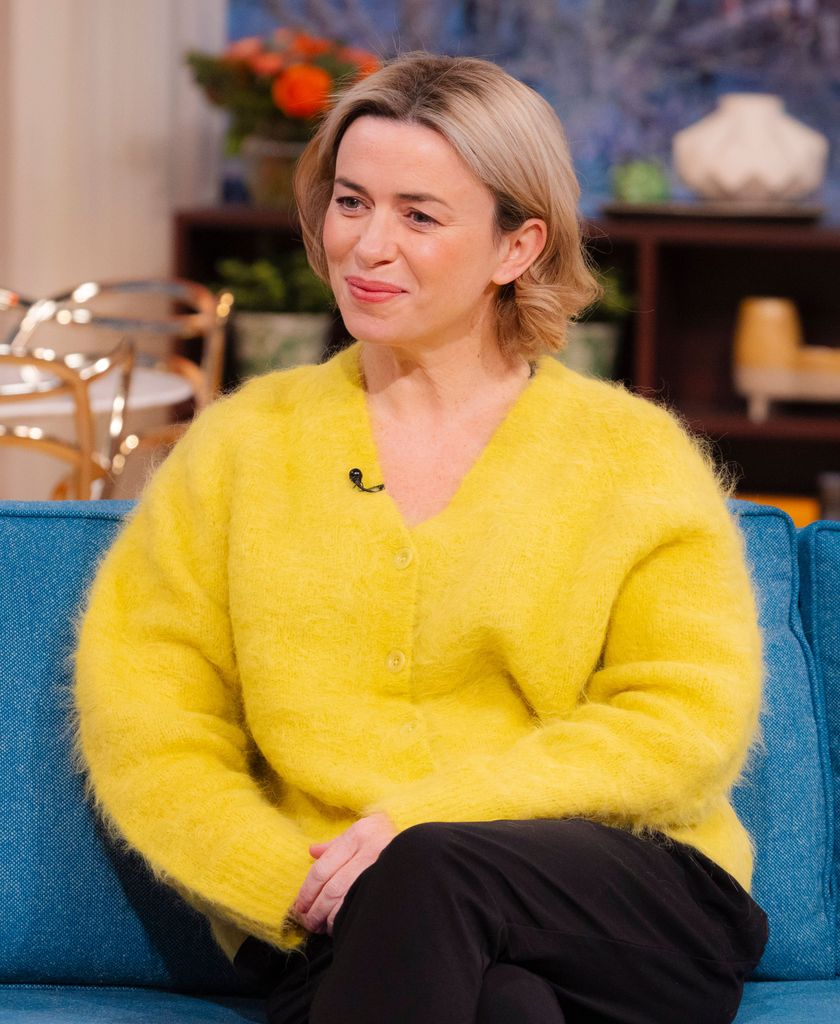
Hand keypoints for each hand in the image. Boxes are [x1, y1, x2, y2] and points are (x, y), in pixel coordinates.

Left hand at [292, 813, 395, 935]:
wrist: (424, 848)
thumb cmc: (387, 840)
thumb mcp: (363, 833)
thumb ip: (336, 845)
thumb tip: (312, 851)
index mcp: (359, 833)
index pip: (322, 868)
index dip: (306, 892)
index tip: (299, 906)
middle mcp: (370, 847)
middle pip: (330, 887)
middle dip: (314, 909)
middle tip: (307, 921)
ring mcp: (382, 867)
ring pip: (344, 899)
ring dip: (327, 917)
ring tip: (320, 924)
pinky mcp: (390, 883)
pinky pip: (360, 905)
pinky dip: (344, 918)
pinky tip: (339, 923)